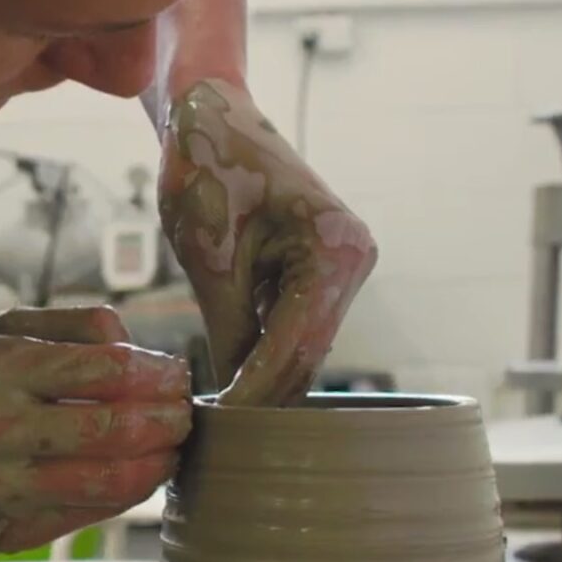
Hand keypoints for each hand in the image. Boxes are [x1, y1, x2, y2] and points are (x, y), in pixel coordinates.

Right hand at [0, 306, 190, 557]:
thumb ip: (72, 327)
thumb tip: (142, 348)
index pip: (107, 369)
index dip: (158, 374)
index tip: (177, 374)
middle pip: (117, 429)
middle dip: (169, 420)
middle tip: (186, 413)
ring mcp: (1, 489)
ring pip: (111, 481)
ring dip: (158, 463)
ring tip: (173, 446)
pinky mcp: (9, 532)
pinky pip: (89, 513)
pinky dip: (126, 492)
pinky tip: (139, 473)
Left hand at [158, 79, 375, 406]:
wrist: (210, 114)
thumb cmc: (207, 167)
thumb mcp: (210, 257)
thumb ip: (230, 331)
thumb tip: (232, 405)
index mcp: (337, 247)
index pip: (297, 344)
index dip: (257, 394)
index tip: (220, 434)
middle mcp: (354, 259)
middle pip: (308, 352)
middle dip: (264, 397)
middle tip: (218, 447)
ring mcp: (342, 267)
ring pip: (302, 346)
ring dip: (264, 381)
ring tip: (219, 427)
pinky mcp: (321, 273)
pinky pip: (294, 327)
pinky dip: (263, 354)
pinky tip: (229, 388)